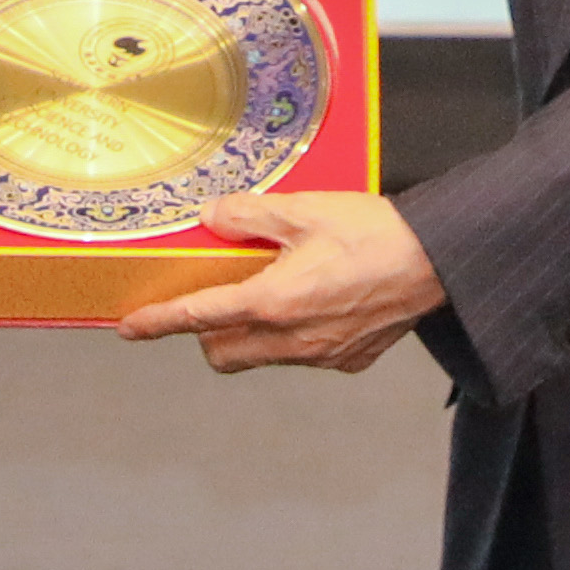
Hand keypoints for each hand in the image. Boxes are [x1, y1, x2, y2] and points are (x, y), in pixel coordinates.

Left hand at [113, 187, 446, 373]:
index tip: (129, 328)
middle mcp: (292, 339)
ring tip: (273, 292)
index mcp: (272, 301)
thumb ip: (250, 215)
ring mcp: (320, 354)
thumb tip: (213, 217)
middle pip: (221, 354)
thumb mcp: (305, 209)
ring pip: (261, 358)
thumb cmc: (376, 232)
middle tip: (216, 296)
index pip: (197, 317)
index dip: (158, 323)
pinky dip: (293, 337)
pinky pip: (302, 356)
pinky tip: (316, 303)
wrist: (440, 261)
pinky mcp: (348, 360)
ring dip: (251, 335)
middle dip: (206, 333)